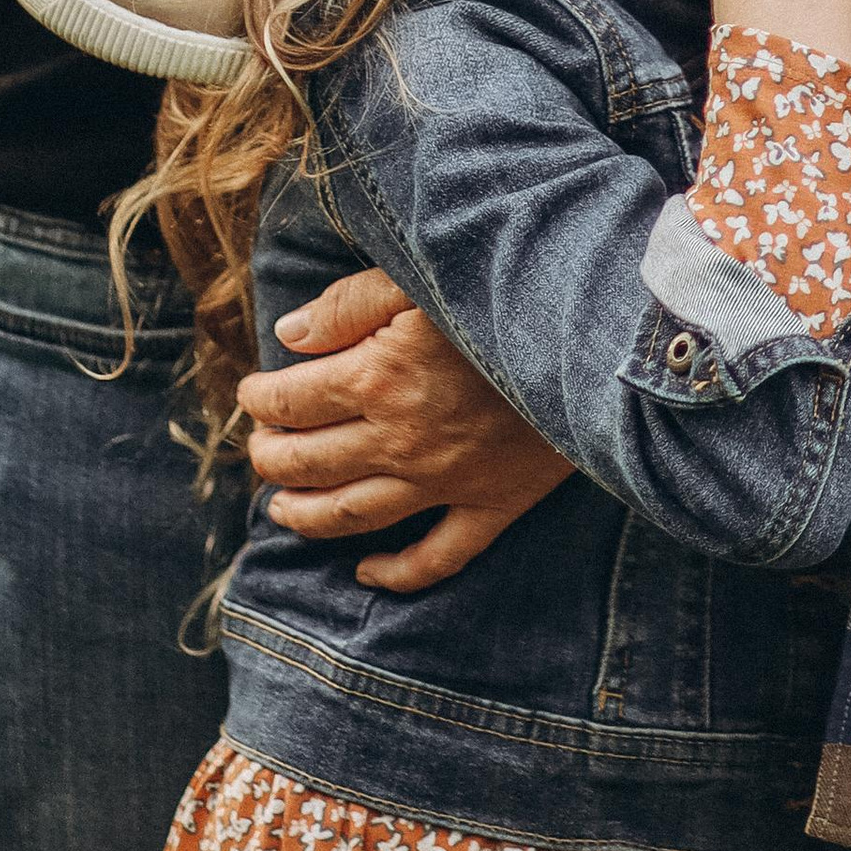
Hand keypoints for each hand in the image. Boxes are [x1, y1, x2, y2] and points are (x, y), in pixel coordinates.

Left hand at [239, 268, 572, 591]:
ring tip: (281, 508)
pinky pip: (437, 557)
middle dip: (271, 458)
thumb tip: (288, 335)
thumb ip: (348, 304)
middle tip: (259, 449)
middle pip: (309, 463)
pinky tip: (367, 575)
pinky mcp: (492, 506)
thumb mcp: (420, 276)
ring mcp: (445, 482)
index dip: (260, 398)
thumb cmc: (504, 294)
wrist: (597, 340)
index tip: (253, 391)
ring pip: (353, 516)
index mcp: (376, 378)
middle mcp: (400, 440)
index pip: (290, 400)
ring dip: (306, 516)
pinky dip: (396, 575)